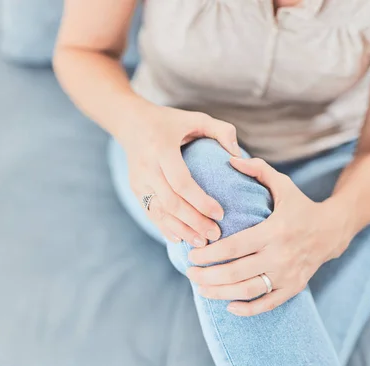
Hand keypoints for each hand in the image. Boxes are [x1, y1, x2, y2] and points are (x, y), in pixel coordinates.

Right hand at [121, 105, 240, 246]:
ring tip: (202, 243)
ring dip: (180, 230)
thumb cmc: (171, 122)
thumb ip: (222, 131)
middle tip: (215, 234)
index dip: (200, 201)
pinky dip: (165, 228)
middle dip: (194, 221)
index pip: (181, 182)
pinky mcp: (136, 190)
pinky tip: (181, 239)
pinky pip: (150, 213)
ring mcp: (138, 181)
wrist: (131, 123)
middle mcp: (147, 167)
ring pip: (159, 212)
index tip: (221, 214)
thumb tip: (238, 156)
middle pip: (170, 202)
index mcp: (161, 149)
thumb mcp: (197, 118)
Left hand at [186, 157, 351, 315]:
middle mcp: (281, 255)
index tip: (192, 255)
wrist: (332, 230)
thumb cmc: (300, 205)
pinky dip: (248, 309)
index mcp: (274, 230)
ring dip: (221, 293)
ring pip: (249, 290)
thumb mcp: (283, 184)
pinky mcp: (294, 287)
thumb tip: (230, 159)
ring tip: (202, 289)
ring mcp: (288, 274)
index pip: (235, 246)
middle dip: (208, 275)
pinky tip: (229, 306)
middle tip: (190, 273)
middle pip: (237, 272)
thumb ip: (257, 170)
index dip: (210, 254)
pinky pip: (268, 303)